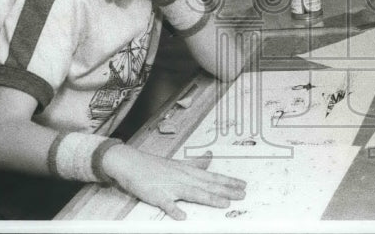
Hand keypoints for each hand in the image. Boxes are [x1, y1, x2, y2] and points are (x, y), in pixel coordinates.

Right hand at [104, 147, 245, 220]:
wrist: (131, 163)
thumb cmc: (154, 166)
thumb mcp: (178, 163)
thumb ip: (195, 163)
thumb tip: (208, 157)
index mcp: (188, 172)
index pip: (212, 177)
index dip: (228, 181)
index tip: (243, 185)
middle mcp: (183, 178)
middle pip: (208, 185)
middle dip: (226, 191)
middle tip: (242, 195)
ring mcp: (170, 186)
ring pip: (193, 193)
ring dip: (209, 199)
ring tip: (224, 204)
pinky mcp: (157, 195)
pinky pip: (166, 204)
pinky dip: (174, 210)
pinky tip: (182, 216)